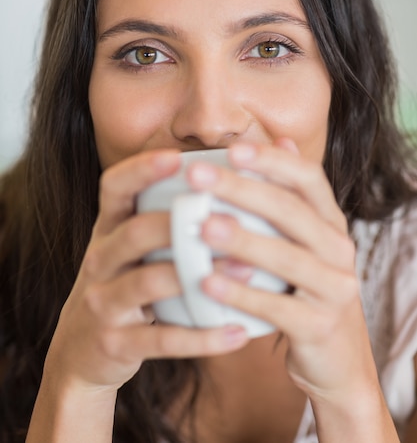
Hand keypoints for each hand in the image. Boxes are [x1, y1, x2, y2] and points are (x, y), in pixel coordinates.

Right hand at [44, 149, 248, 393]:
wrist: (82, 350)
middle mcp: (100, 260)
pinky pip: (162, 339)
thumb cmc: (128, 284)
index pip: (114, 188)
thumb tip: (227, 178)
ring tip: (247, 270)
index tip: (178, 158)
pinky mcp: (114, 342)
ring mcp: (103, 302)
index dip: (141, 169)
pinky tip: (238, 332)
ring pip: (147, 283)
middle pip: (134, 232)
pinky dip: (202, 337)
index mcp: (109, 229)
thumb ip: (167, 216)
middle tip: (232, 220)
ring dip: (198, 275)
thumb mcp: (135, 249)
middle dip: (180, 223)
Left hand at [188, 139, 378, 404]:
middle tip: (196, 177)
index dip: (271, 160)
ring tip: (201, 225)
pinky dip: (241, 294)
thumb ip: (292, 194)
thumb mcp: (307, 241)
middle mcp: (340, 249)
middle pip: (291, 210)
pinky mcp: (319, 327)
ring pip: (286, 257)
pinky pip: (276, 308)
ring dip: (242, 239)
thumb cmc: (307, 289)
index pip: (308, 178)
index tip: (231, 149)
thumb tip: (282, 139)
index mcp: (332, 222)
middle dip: (242, 189)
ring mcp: (334, 289)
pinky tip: (206, 282)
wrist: (338, 359)